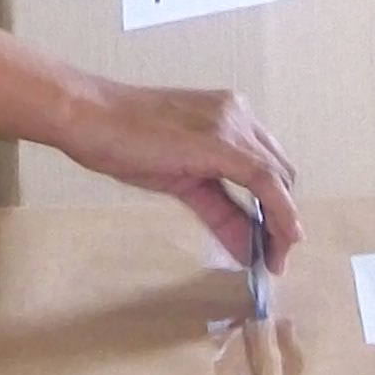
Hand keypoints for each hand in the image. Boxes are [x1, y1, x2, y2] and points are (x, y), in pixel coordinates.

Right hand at [53, 80, 301, 269]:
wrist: (91, 118)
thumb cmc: (123, 142)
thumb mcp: (180, 181)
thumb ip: (218, 210)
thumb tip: (244, 249)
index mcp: (229, 116)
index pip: (267, 166)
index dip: (278, 207)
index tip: (275, 244)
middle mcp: (238, 115)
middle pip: (280, 172)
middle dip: (283, 218)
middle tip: (273, 258)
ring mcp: (232, 124)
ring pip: (279, 177)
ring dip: (282, 222)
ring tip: (274, 259)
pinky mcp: (222, 142)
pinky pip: (265, 181)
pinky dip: (280, 213)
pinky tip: (280, 240)